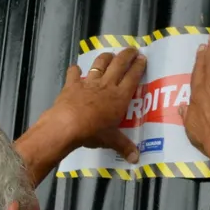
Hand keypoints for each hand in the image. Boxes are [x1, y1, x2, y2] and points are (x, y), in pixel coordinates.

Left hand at [43, 47, 146, 163]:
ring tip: (110, 54)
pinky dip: (75, 71)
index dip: (139, 66)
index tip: (142, 58)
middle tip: (132, 49)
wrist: (67, 125)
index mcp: (120, 96)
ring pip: (100, 63)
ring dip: (106, 57)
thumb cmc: (93, 132)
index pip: (133, 76)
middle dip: (127, 54)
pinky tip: (75, 69)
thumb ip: (124, 146)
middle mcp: (107, 85)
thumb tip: (136, 159)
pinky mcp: (72, 84)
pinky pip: (74, 74)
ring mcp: (88, 83)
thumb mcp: (111, 140)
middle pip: (119, 64)